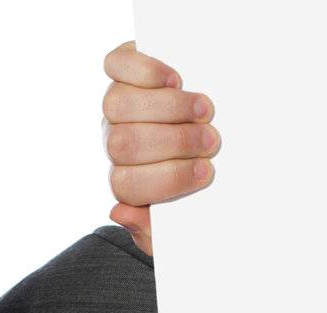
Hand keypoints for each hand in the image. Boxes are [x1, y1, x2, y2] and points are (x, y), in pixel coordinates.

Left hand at [101, 40, 221, 256]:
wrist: (202, 132)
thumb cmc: (194, 186)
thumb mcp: (181, 221)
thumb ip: (154, 233)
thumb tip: (121, 212)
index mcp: (128, 181)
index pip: (128, 186)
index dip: (168, 179)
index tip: (206, 172)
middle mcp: (116, 142)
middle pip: (123, 143)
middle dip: (174, 143)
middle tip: (211, 142)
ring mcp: (117, 105)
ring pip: (118, 105)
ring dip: (167, 107)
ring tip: (204, 111)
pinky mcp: (122, 68)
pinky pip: (116, 65)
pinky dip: (145, 69)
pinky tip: (175, 79)